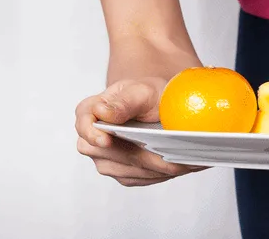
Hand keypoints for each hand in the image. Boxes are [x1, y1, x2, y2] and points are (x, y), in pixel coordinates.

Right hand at [75, 77, 204, 186]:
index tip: (107, 140)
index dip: (92, 133)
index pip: (83, 123)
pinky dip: (159, 173)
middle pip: (106, 154)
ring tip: (184, 162)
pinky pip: (138, 178)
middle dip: (139, 156)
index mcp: (92, 110)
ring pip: (125, 170)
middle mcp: (93, 138)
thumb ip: (123, 102)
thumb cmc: (147, 95)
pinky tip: (180, 166)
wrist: (160, 106)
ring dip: (155, 168)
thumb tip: (102, 112)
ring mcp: (105, 158)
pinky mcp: (121, 172)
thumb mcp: (141, 91)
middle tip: (170, 157)